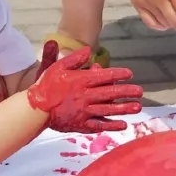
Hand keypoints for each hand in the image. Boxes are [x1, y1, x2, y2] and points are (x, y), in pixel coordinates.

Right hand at [27, 42, 142, 132]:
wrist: (35, 108)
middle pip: (110, 93)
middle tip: (140, 91)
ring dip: (124, 108)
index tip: (129, 74)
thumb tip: (88, 50)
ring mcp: (84, 111)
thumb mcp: (57, 66)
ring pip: (108, 109)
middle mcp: (86, 96)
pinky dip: (111, 125)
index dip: (118, 75)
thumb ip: (73, 58)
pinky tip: (123, 125)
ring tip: (137, 107)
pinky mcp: (81, 124)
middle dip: (127, 92)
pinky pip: (99, 125)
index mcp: (81, 81)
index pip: (104, 76)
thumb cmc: (46, 86)